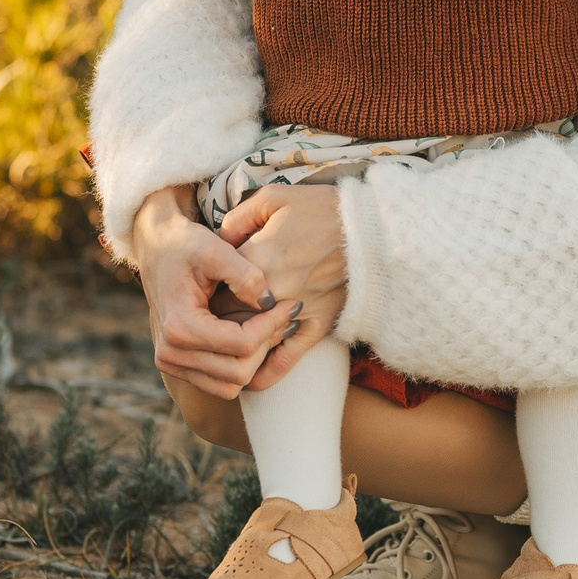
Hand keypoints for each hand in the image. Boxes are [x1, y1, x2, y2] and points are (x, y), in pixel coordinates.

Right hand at [127, 185, 297, 399]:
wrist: (157, 248)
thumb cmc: (185, 245)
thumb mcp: (216, 249)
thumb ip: (246, 276)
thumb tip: (271, 303)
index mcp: (179, 326)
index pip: (242, 345)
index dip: (273, 326)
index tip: (291, 304)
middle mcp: (170, 352)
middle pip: (238, 372)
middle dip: (267, 345)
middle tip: (284, 316)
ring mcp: (171, 363)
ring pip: (230, 385)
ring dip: (255, 360)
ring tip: (268, 326)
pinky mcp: (177, 365)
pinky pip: (219, 383)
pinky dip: (240, 365)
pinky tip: (251, 335)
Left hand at [216, 184, 348, 389]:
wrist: (373, 227)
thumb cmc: (323, 208)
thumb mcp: (274, 198)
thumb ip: (238, 219)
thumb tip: (219, 240)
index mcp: (257, 257)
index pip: (216, 287)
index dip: (206, 293)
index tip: (204, 291)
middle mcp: (273, 289)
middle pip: (229, 316)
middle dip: (217, 319)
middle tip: (211, 318)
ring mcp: (296, 310)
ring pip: (253, 339)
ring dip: (237, 345)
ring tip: (225, 346)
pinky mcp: (320, 323)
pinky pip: (289, 357)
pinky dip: (268, 372)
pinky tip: (252, 380)